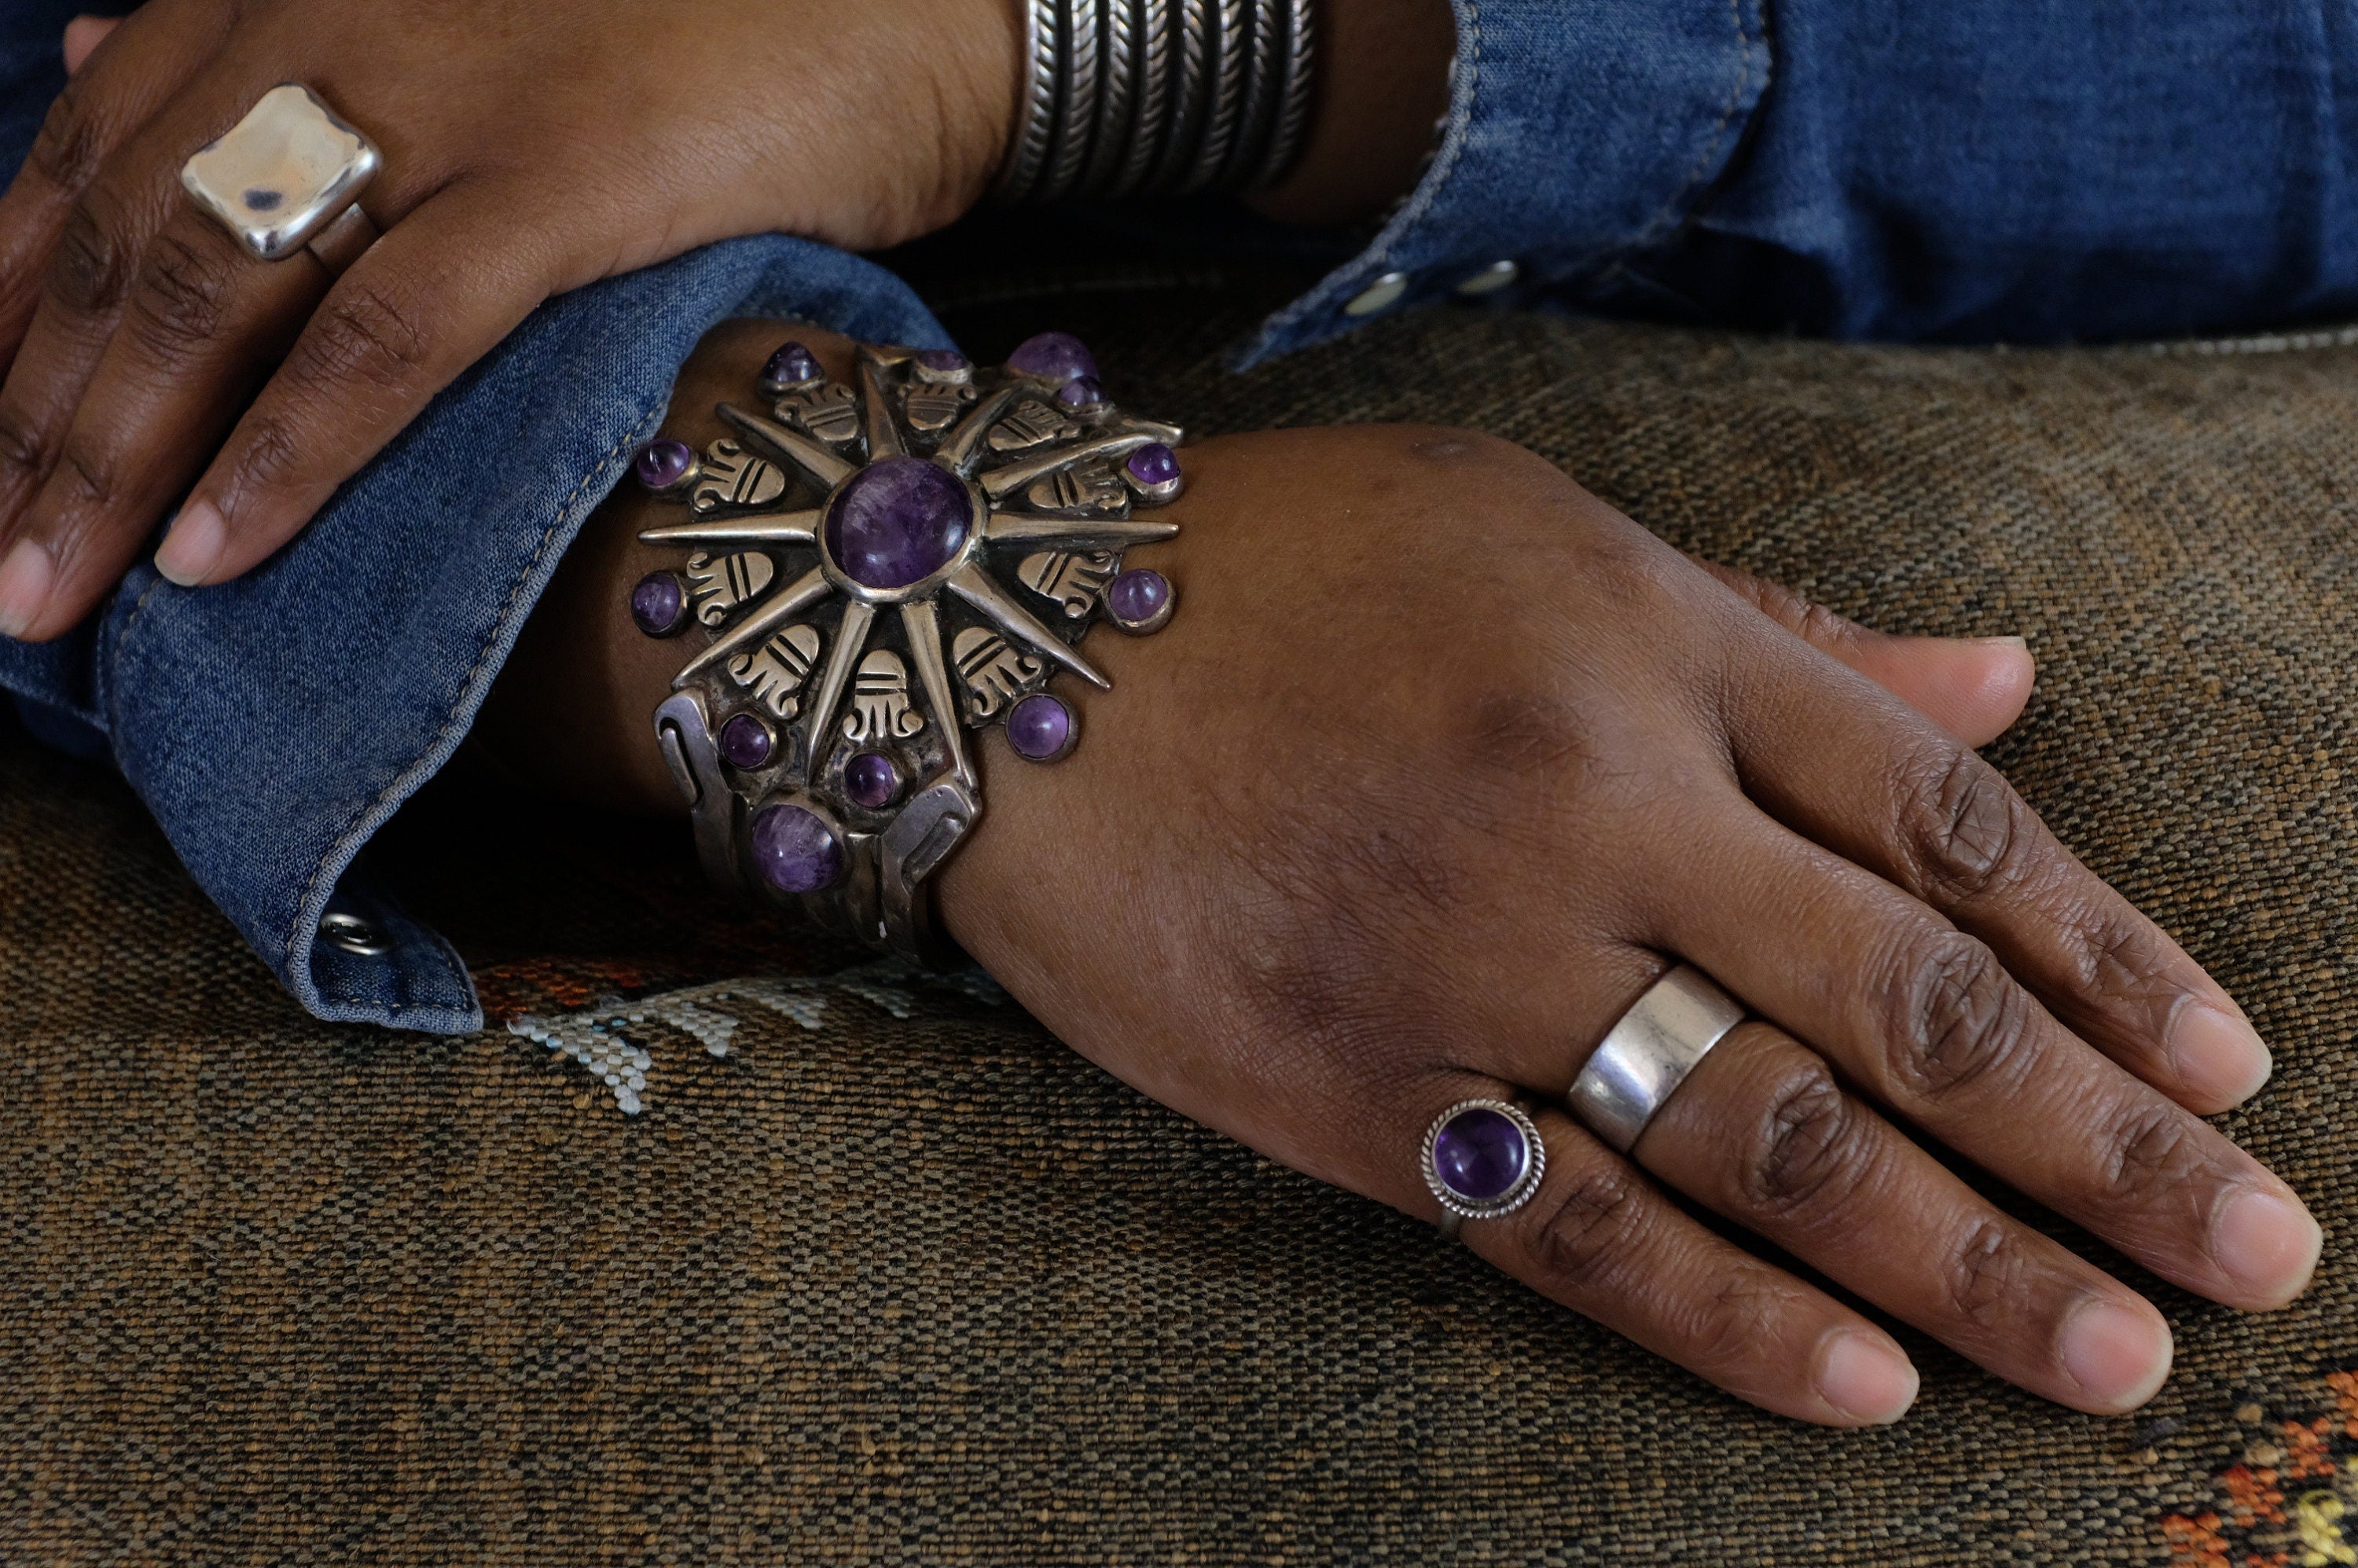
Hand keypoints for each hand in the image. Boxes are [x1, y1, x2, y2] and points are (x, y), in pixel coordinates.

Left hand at [0, 0, 1019, 640]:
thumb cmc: (681, 15)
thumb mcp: (447, 7)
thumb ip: (269, 38)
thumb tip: (97, 51)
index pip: (88, 157)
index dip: (5, 311)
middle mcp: (337, 28)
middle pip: (128, 241)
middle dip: (31, 417)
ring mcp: (448, 104)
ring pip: (221, 291)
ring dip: (115, 455)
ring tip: (47, 590)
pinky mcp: (562, 181)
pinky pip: (390, 334)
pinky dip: (292, 448)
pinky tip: (219, 552)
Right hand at [485, 323, 2305, 1423]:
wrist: (991, 632)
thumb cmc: (1284, 565)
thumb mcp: (1540, 530)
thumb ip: (1781, 633)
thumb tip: (2014, 684)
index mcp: (1651, 641)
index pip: (1944, 815)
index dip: (2106, 948)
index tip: (2227, 1063)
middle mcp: (1593, 797)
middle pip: (1900, 1000)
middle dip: (2100, 1141)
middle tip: (2257, 1258)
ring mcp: (1470, 953)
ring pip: (1764, 1137)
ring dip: (1964, 1262)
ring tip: (2114, 1361)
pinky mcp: (1349, 1084)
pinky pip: (1568, 1223)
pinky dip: (1725, 1319)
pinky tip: (1864, 1391)